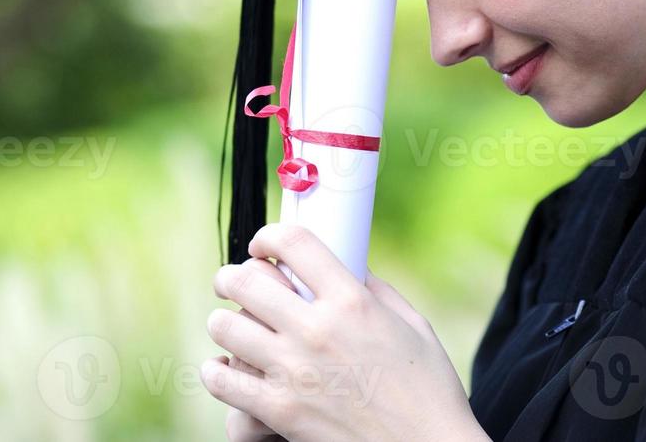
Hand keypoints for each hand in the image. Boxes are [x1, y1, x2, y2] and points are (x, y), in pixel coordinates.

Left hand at [201, 223, 488, 441]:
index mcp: (352, 301)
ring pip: (226, 327)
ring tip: (230, 325)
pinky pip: (223, 381)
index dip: (269, 235)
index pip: (294, 242)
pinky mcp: (280, 411)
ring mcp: (294, 371)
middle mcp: (317, 329)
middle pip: (247, 281)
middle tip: (232, 282)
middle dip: (232, 276)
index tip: (263, 246)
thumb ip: (375, 291)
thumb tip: (348, 267)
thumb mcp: (412, 324)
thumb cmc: (428, 389)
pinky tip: (224, 367)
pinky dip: (217, 372)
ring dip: (224, 322)